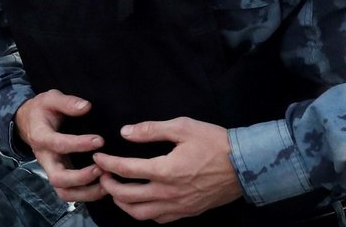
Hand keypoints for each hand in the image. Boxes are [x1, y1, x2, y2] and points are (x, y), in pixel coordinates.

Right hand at [15, 90, 106, 202]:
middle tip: (102, 169)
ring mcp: (51, 169)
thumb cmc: (42, 109)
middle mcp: (44, 158)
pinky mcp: (58, 175)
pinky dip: (87, 195)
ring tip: (107, 183)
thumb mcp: (51, 98)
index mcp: (40, 136)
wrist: (28, 121)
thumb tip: (86, 106)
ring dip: (87, 192)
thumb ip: (67, 102)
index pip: (58, 144)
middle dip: (82, 177)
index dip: (79, 144)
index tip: (99, 140)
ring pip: (64, 192)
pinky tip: (104, 186)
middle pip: (58, 178)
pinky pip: (70, 193)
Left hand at [94, 117, 241, 222]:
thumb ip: (152, 130)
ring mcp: (179, 206)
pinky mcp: (188, 212)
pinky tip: (140, 202)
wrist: (247, 166)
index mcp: (165, 170)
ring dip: (122, 204)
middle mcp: (169, 193)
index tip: (98, 156)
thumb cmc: (215, 143)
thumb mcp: (183, 127)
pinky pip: (159, 219)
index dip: (107, 163)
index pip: (126, 169)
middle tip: (102, 175)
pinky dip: (143, 213)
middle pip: (127, 196)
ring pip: (140, 214)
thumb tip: (125, 132)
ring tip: (115, 191)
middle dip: (108, 186)